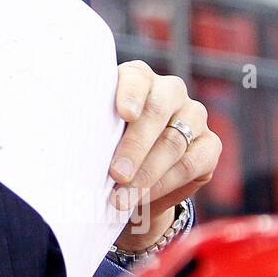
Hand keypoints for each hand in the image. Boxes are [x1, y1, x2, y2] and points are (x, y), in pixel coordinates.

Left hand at [108, 61, 219, 250]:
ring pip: (173, 143)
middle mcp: (169, 91)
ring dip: (146, 174)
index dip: (130, 94)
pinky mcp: (210, 145)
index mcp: (137, 78)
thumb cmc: (105, 147)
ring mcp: (194, 116)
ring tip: (122, 197)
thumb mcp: (95, 134)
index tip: (124, 114)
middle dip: (134, 147)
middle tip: (116, 174)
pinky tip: (144, 197)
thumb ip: (89, 130)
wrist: (133, 177)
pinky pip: (191, 164)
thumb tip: (67, 142)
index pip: (137, 78)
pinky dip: (164, 184)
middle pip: (156, 113)